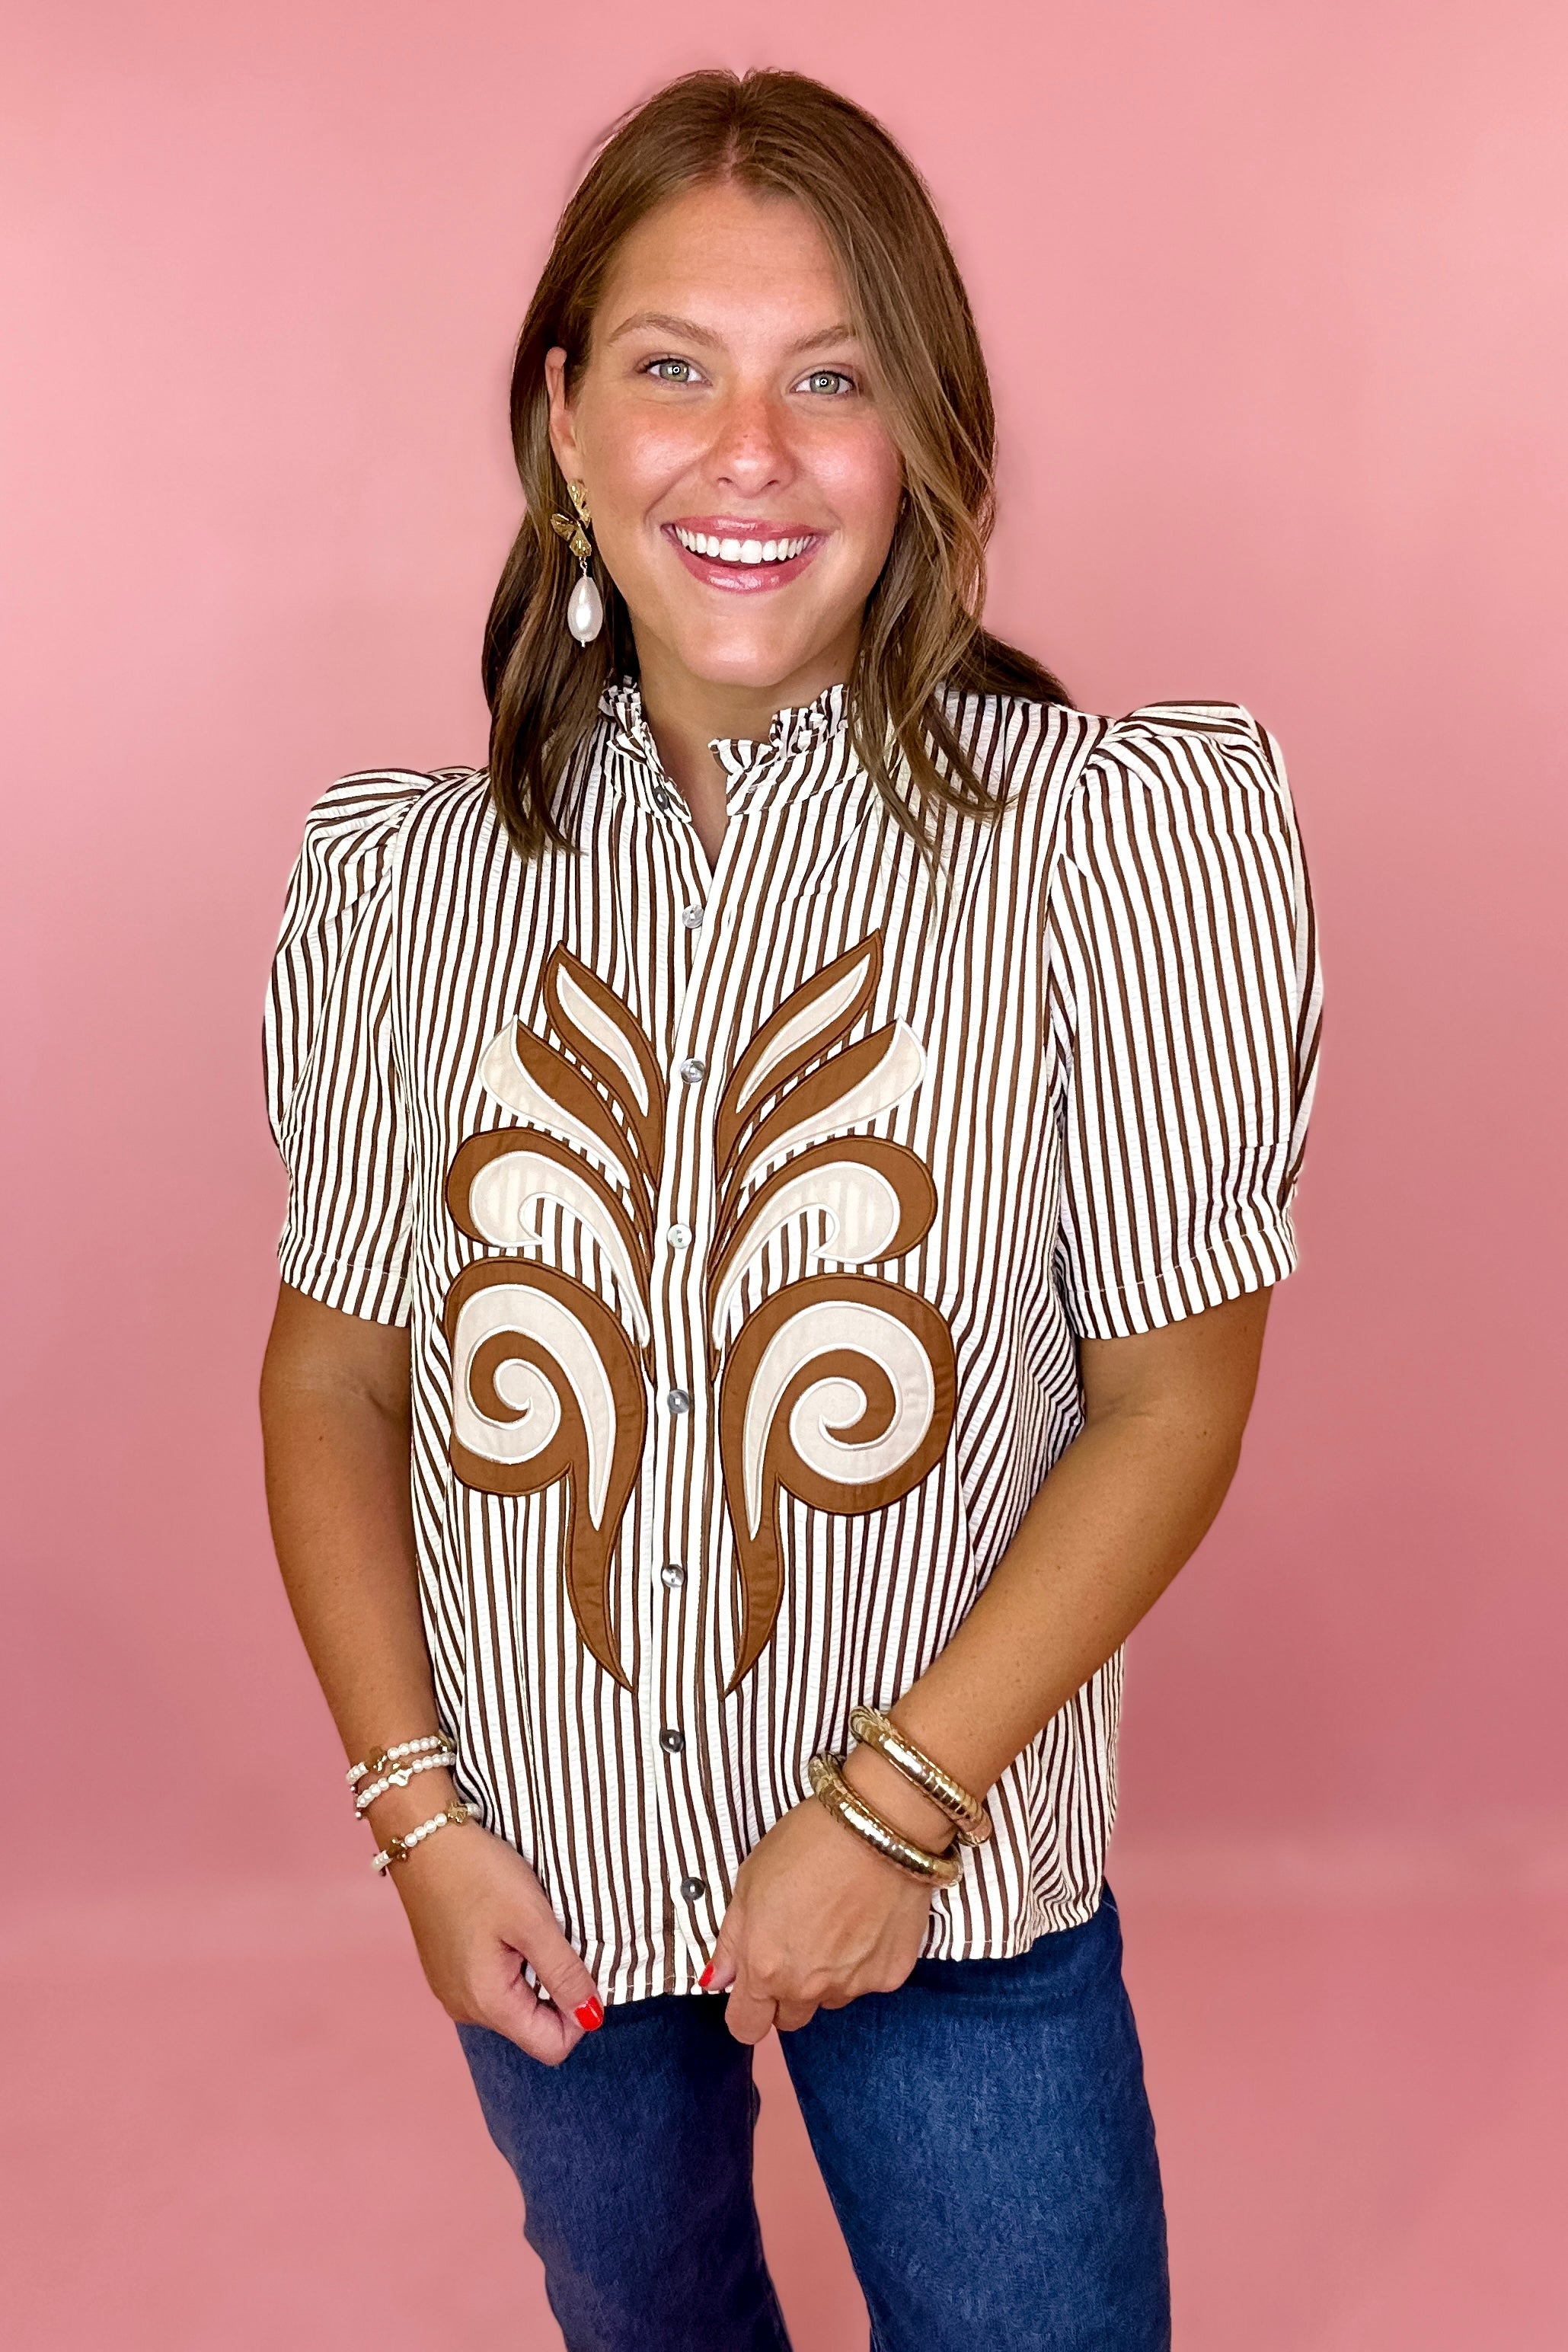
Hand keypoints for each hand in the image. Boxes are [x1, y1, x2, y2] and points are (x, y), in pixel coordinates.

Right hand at [390, 1812, 603, 2064]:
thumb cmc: (478, 1874)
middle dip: (554, 1989)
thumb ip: (563, 1973)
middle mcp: (465, 2009)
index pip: (551, 2047)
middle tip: (551, 1936)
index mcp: (488, 2003)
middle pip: (533, 2026)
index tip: (579, 1965)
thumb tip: (593, 2018)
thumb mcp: (533, 1920)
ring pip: (515, 2004)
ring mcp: (452, 1991)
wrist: (423, 1839)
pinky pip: (493, 1985)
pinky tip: (504, 1924)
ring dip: (533, 1973)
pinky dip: (510, 1963)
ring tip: (526, 1926)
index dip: (579, 2012)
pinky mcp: (447, 1972)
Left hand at [705, 1768, 940, 2043]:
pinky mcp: (891, 1974)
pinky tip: (867, 1919)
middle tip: (798, 1942)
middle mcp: (808, 1987)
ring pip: (831, 1998)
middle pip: (790, 2018)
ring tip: (836, 1922)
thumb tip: (717, 1979)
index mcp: (765, 1967)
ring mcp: (853, 1985)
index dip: (746, 2010)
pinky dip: (865, 1960)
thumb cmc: (809, 1842)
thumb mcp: (750, 1880)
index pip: (745, 2027)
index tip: (753, 1989)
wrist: (879, 1825)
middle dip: (788, 1992)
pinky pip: (869, 1981)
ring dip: (828, 1976)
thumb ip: (732, 1940)